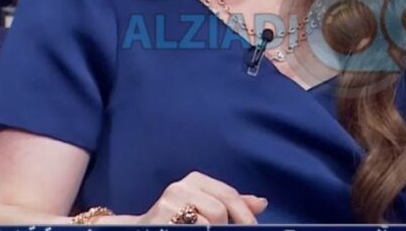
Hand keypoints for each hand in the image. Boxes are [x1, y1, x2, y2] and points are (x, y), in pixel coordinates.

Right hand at [137, 170, 268, 223]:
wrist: (143, 228)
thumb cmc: (179, 219)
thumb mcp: (206, 205)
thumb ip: (232, 204)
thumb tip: (261, 203)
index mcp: (195, 180)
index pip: (229, 195)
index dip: (245, 215)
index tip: (253, 229)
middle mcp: (180, 187)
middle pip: (219, 211)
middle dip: (227, 227)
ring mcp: (167, 205)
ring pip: (207, 225)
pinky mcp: (160, 221)